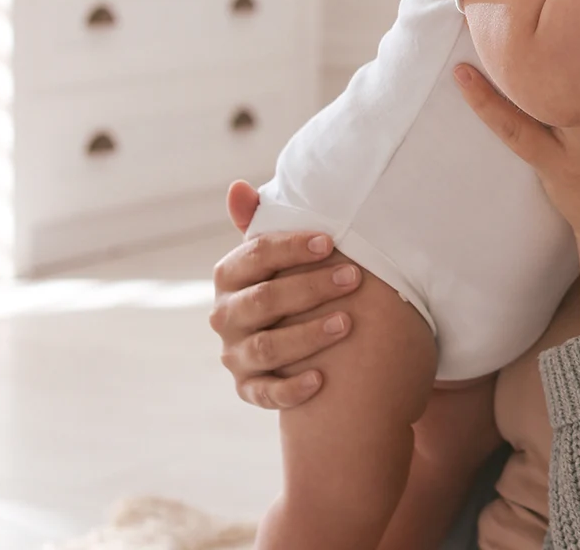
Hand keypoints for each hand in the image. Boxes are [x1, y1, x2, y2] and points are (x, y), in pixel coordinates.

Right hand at [209, 181, 362, 408]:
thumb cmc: (287, 281)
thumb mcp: (275, 254)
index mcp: (229, 276)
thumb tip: (238, 187)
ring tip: (347, 323)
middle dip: (310, 288)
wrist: (289, 338)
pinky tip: (322, 379)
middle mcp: (226, 316)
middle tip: (354, 277)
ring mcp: (235, 354)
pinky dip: (291, 389)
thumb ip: (260, 222)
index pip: (255, 256)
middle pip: (263, 301)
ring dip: (307, 335)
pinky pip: (265, 393)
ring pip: (266, 347)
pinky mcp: (248, 387)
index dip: (292, 248)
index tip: (332, 242)